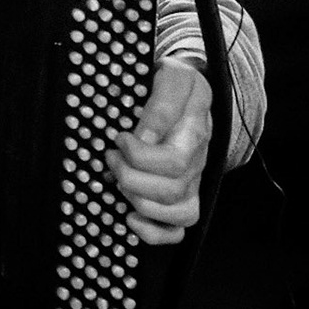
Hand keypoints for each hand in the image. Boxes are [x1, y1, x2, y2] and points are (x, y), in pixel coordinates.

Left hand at [105, 58, 211, 244]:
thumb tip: (144, 137)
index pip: (172, 161)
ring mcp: (192, 184)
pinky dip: (152, 232)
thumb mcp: (173, 76)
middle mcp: (196, 163)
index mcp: (195, 135)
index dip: (138, 155)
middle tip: (111, 157)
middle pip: (170, 190)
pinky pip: (177, 231)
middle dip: (130, 176)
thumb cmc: (176, 82)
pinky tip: (131, 216)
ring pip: (176, 213)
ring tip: (118, 179)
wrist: (189, 90)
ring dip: (138, 200)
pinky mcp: (183, 198)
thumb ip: (163, 103)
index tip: (120, 137)